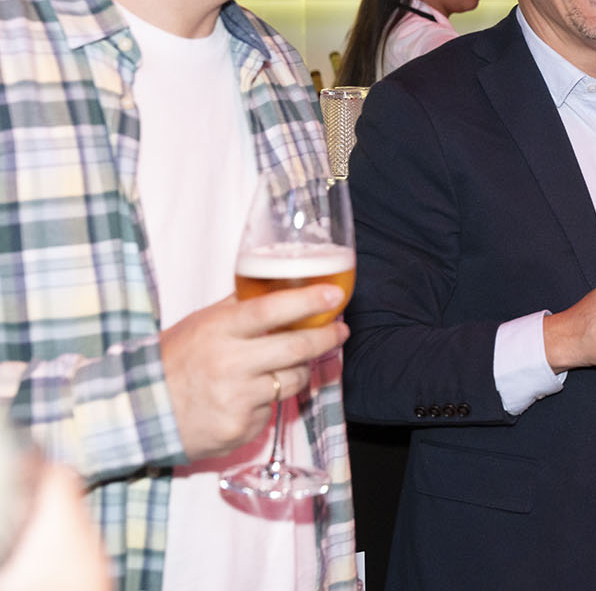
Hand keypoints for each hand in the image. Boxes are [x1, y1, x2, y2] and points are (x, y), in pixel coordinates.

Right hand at [160, 286, 347, 460]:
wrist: (137, 413)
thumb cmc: (173, 361)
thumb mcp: (201, 324)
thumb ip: (238, 307)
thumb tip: (278, 284)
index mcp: (218, 331)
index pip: (270, 310)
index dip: (307, 302)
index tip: (333, 295)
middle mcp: (229, 364)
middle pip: (296, 347)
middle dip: (326, 337)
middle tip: (340, 330)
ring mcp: (235, 400)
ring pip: (294, 380)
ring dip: (301, 370)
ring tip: (291, 363)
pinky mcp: (239, 429)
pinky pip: (272, 411)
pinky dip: (269, 401)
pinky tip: (249, 397)